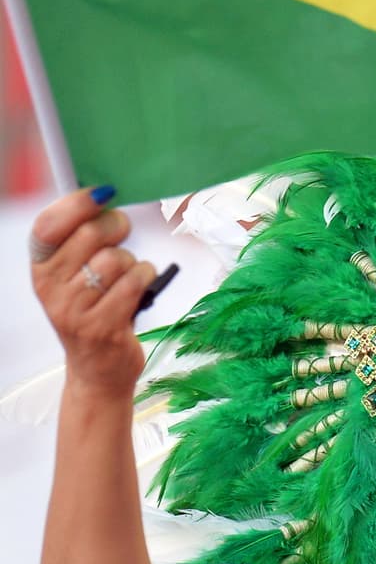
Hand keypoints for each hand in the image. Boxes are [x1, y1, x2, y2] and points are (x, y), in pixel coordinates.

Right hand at [29, 186, 158, 395]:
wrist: (97, 370)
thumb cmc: (93, 313)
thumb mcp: (76, 277)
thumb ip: (82, 241)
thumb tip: (104, 196)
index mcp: (41, 269)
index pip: (49, 226)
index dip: (77, 204)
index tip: (102, 193)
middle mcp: (51, 289)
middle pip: (89, 236)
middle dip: (115, 226)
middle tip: (123, 230)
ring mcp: (75, 310)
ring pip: (115, 260)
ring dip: (132, 261)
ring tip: (128, 276)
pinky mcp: (102, 327)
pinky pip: (134, 283)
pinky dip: (145, 277)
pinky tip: (141, 286)